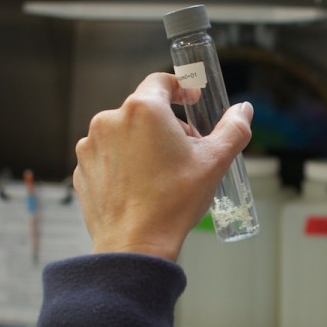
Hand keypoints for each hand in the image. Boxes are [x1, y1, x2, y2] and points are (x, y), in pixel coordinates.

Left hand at [72, 72, 253, 260]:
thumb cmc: (173, 202)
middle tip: (186, 152)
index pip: (161, 81)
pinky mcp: (83, 168)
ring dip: (144, 144)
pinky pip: (108, 155)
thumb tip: (244, 111)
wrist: (135, 245)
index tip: (191, 101)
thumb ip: (233, 129)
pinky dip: (124, 163)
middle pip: (144, 110)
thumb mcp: (214, 162)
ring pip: (125, 133)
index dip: (180, 88)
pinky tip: (141, 186)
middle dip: (167, 125)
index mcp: (144, 110)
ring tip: (162, 174)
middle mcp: (111, 120)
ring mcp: (92, 145)